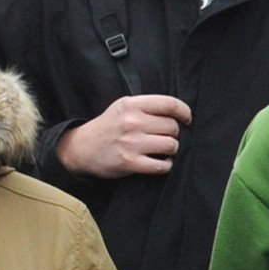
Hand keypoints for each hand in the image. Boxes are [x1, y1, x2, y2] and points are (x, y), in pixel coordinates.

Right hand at [60, 94, 190, 178]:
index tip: (186, 119)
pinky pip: (162, 165)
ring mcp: (130, 143)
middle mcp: (131, 122)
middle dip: (173, 133)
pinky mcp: (130, 162)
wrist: (82, 148)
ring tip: (162, 150)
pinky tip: (159, 162)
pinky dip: (166, 165)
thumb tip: (180, 114)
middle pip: (173, 127)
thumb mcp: (123, 107)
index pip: (170, 104)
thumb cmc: (109, 127)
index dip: (184, 112)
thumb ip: (147, 107)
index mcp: (131, 105)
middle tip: (164, 137)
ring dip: (171, 149)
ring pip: (171, 145)